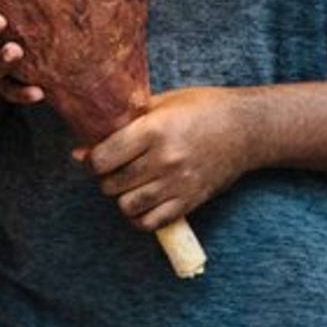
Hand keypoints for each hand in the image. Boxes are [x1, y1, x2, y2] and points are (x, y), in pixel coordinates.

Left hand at [80, 86, 254, 232]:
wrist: (247, 128)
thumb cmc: (202, 108)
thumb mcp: (163, 103)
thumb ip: (122, 125)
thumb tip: (79, 152)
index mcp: (155, 129)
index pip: (103, 158)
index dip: (93, 158)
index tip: (99, 155)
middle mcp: (165, 159)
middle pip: (111, 184)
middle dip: (106, 177)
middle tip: (116, 168)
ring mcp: (178, 184)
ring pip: (127, 205)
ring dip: (122, 197)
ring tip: (130, 183)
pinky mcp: (190, 201)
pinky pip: (150, 223)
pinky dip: (140, 217)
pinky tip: (143, 202)